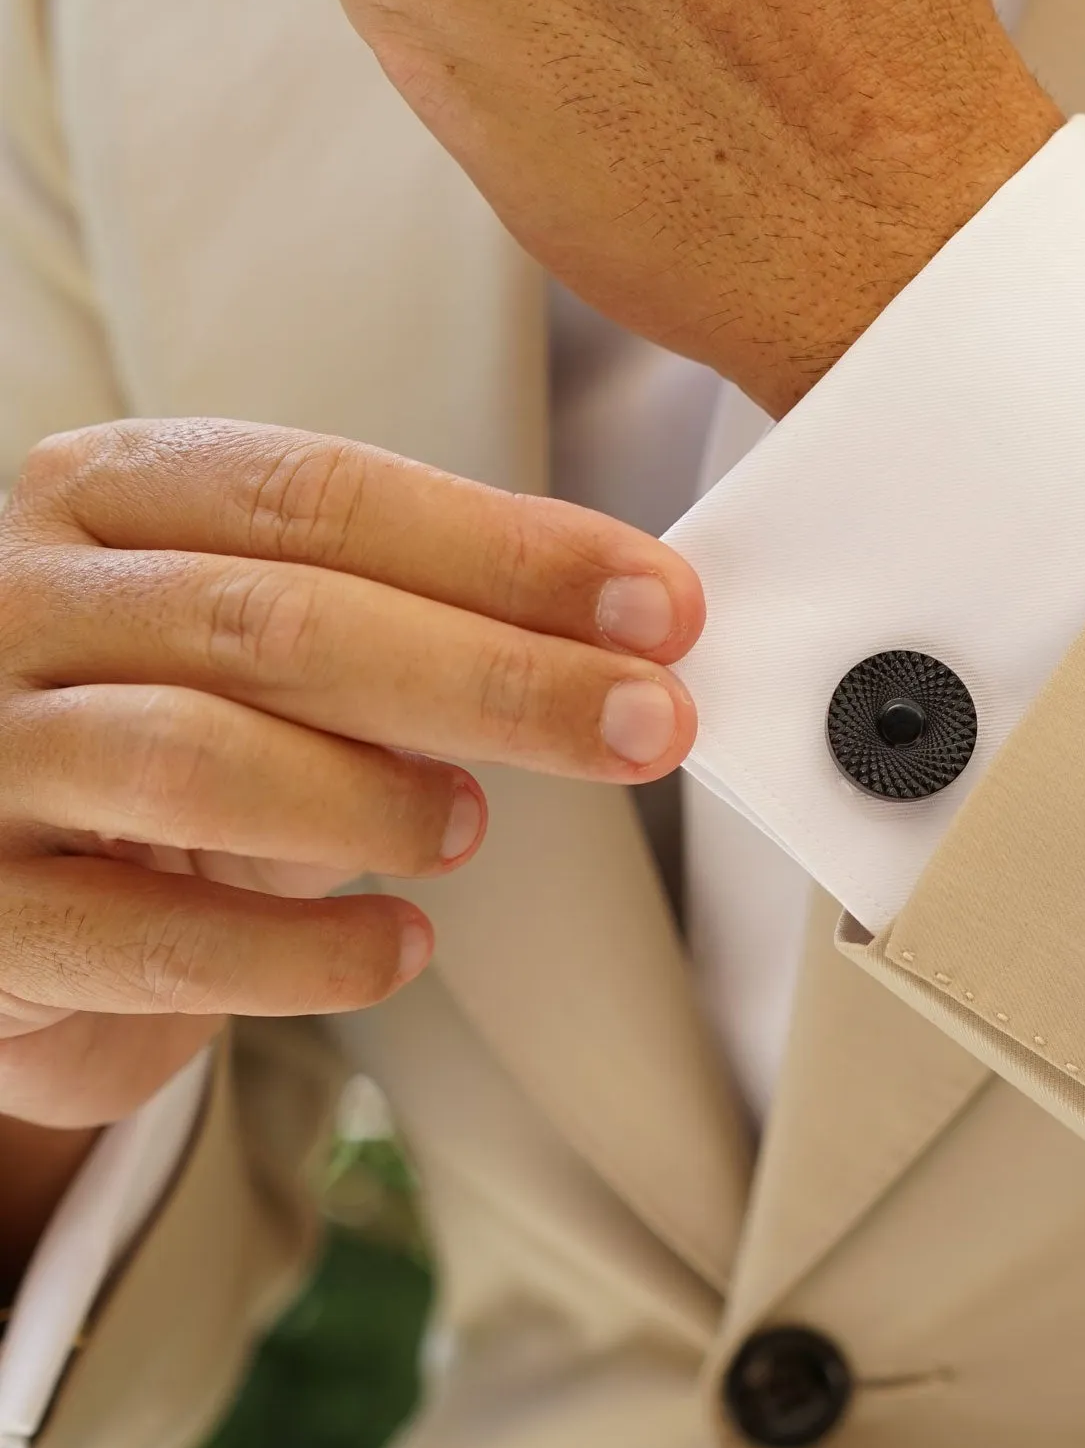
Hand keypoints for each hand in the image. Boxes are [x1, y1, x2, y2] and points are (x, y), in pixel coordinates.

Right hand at [0, 420, 698, 1134]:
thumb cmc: (149, 748)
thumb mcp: (257, 655)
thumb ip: (397, 626)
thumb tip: (611, 645)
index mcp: (103, 497)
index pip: (320, 496)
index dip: (504, 550)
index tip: (657, 603)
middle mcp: (18, 604)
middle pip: (278, 620)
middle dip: (493, 673)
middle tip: (642, 720)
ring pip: (201, 760)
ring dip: (378, 800)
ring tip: (468, 828)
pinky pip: (155, 939)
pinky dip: (305, 951)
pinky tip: (400, 949)